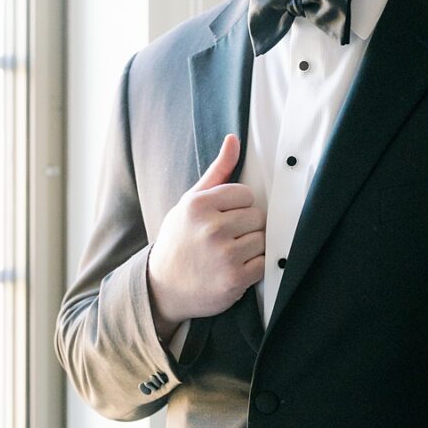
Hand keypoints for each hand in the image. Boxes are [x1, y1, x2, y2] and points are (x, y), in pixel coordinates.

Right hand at [146, 134, 265, 338]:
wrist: (162, 288)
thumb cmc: (179, 241)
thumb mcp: (189, 203)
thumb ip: (216, 172)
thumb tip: (234, 139)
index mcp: (198, 205)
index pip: (246, 194)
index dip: (239, 207)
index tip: (224, 219)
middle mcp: (210, 228)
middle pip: (257, 216)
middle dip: (247, 227)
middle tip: (227, 238)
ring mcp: (223, 254)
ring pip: (263, 239)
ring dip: (252, 248)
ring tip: (230, 254)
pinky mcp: (234, 278)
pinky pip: (264, 263)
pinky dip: (255, 267)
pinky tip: (235, 268)